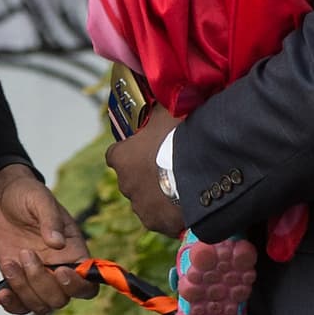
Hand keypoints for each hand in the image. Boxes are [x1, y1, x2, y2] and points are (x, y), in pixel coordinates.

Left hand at [0, 166, 96, 314]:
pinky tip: (3, 291)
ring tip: (11, 262)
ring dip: (24, 289)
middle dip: (42, 282)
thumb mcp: (39, 199)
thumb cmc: (26, 194)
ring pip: (40, 305)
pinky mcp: (18, 282)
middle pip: (60, 299)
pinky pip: (20, 307)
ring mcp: (38, 278)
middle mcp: (59, 270)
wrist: (0, 198)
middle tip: (25, 253)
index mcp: (74, 252)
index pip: (87, 284)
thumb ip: (50, 218)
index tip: (60, 270)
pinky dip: (12, 305)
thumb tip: (57, 242)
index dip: (77, 285)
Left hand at [106, 103, 183, 236]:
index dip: (128, 152)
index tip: (143, 149)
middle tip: (167, 167)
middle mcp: (125, 185)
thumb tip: (161, 91)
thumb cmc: (178, 138)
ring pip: (145, 201)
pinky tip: (186, 204)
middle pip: (131, 180)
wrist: (198, 173)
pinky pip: (161, 218)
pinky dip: (170, 213)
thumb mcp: (167, 113)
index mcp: (122, 158)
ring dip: (157, 195)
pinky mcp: (156, 224)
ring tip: (181, 187)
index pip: (115, 155)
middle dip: (144, 175)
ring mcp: (140, 207)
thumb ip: (158, 109)